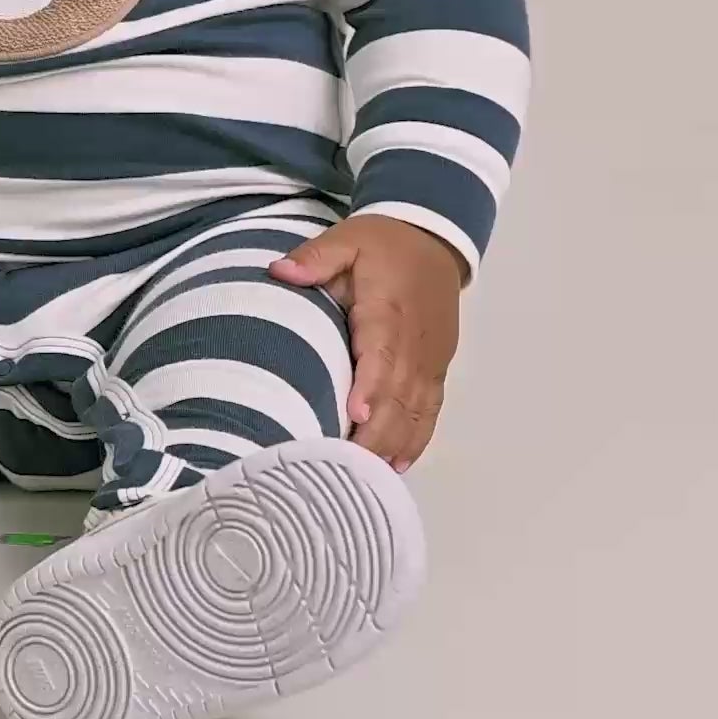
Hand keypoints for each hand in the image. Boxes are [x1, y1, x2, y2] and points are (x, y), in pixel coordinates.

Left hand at [268, 214, 464, 470]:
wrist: (435, 239)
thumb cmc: (384, 244)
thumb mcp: (347, 239)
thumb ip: (316, 257)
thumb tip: (279, 270)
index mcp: (388, 311)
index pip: (383, 355)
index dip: (372, 388)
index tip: (356, 418)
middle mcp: (415, 342)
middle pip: (400, 395)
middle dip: (378, 434)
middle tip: (349, 469)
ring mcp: (430, 359)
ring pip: (416, 410)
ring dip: (395, 445)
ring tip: (368, 479)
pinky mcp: (437, 368)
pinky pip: (430, 410)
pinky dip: (417, 439)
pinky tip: (397, 465)